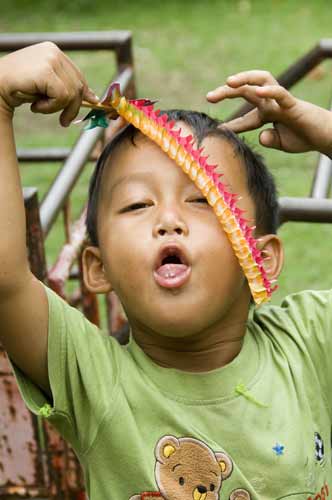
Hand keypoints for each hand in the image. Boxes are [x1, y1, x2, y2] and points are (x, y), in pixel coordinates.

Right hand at [0, 42, 97, 125]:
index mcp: (53, 51)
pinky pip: (62, 97)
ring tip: (38, 106)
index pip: (77, 75)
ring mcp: (50, 59)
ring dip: (56, 108)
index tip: (90, 105)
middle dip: (73, 107)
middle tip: (64, 122)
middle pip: (77, 85)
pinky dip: (50, 107)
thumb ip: (66, 87)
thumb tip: (93, 99)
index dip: (84, 93)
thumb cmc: (18, 88)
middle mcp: (53, 52)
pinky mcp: (46, 71)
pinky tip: (35, 105)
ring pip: (71, 93)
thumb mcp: (46, 87)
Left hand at [206, 70, 331, 156]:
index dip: (231, 124)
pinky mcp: (293, 105)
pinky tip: (256, 92)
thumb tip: (261, 136)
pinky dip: (269, 91)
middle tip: (209, 97)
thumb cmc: (305, 138)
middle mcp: (271, 104)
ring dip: (244, 79)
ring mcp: (281, 102)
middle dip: (227, 92)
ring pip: (261, 81)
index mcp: (267, 114)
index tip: (217, 130)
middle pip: (246, 91)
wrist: (326, 138)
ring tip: (228, 82)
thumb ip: (269, 140)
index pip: (245, 117)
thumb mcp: (281, 143)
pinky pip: (280, 94)